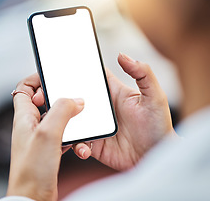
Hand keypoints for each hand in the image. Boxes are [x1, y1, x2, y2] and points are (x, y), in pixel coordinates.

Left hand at [6, 74, 83, 200]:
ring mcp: (41, 138)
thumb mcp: (48, 133)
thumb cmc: (32, 170)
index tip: (54, 76)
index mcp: (24, 117)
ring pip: (57, 118)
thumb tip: (76, 100)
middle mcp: (31, 125)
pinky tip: (80, 143)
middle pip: (45, 101)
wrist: (34, 198)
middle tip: (74, 98)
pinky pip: (64, 135)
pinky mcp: (51, 149)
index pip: (24, 88)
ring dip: (70, 118)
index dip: (36, 79)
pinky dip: (73, 135)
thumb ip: (62, 111)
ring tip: (80, 121)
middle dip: (61, 98)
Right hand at [73, 53, 176, 170]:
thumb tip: (122, 55)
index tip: (62, 66)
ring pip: (72, 120)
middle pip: (76, 98)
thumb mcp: (155, 96)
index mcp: (113, 92)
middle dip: (62, 97)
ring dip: (64, 122)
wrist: (157, 155)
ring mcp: (96, 126)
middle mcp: (101, 108)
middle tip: (50, 98)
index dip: (77, 70)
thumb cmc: (159, 124)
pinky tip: (84, 149)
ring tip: (62, 125)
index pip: (92, 77)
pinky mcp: (94, 144)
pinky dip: (76, 145)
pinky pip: (78, 143)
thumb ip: (142, 73)